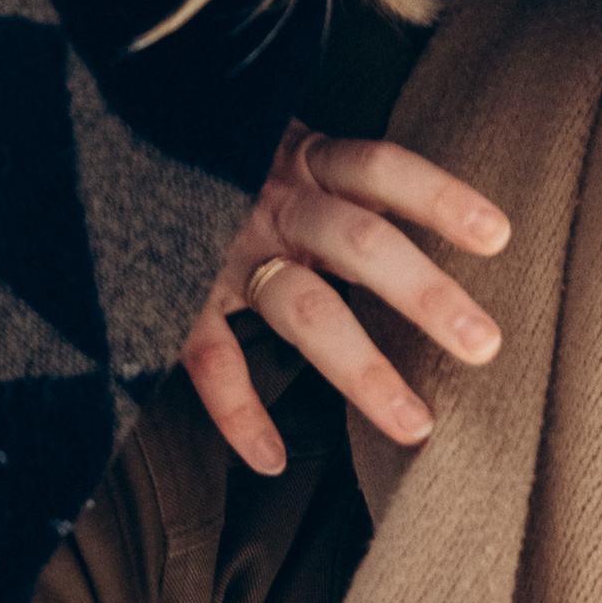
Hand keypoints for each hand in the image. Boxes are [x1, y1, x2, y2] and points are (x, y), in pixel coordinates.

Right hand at [182, 119, 510, 476]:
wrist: (102, 148)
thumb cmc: (211, 160)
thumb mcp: (274, 143)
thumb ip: (334, 180)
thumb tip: (420, 226)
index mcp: (302, 163)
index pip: (382, 169)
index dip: (438, 199)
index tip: (499, 236)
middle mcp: (272, 203)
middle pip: (361, 244)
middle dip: (425, 295)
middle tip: (484, 345)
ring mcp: (223, 249)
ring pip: (302, 308)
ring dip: (362, 370)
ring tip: (414, 427)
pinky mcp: (174, 294)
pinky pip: (210, 360)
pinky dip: (239, 413)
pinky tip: (270, 459)